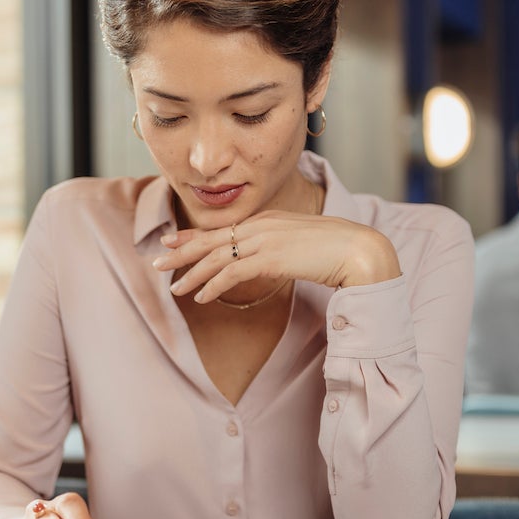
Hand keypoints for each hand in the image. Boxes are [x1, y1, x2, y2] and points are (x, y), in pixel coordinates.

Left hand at [153, 210, 400, 303]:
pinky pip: (232, 272)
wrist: (360, 251)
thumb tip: (270, 261)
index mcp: (268, 220)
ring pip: (216, 257)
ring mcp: (265, 240)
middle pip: (211, 239)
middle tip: (158, 264)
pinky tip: (202, 299)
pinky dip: (213, 286)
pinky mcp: (270, 257)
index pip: (223, 229)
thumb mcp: (302, 246)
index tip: (173, 244)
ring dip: (192, 275)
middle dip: (182, 253)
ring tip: (175, 290)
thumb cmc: (338, 251)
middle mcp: (261, 225)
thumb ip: (281, 249)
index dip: (194, 237)